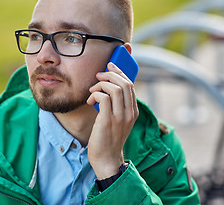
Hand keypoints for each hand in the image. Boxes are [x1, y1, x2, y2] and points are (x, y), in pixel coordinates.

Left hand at [86, 62, 138, 178]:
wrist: (107, 159)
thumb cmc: (108, 138)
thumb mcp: (118, 120)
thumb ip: (117, 105)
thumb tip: (107, 87)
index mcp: (133, 111)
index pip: (130, 85)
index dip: (119, 72)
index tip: (109, 65)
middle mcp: (130, 113)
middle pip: (124, 83)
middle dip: (110, 74)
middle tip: (98, 75)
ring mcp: (120, 117)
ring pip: (114, 89)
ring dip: (100, 85)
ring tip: (92, 91)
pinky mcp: (108, 121)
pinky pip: (103, 98)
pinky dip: (95, 95)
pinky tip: (90, 100)